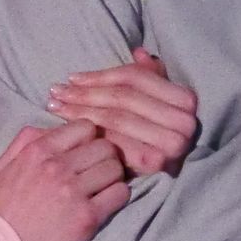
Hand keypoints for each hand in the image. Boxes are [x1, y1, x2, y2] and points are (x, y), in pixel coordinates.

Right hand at [0, 120, 128, 240]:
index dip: (89, 139)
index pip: (86, 127)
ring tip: (102, 188)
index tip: (85, 154)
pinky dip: (117, 197)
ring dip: (113, 178)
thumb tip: (52, 126)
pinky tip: (106, 203)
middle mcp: (57, 166)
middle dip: (105, 158)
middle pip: (105, 146)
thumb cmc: (5, 211)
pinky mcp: (87, 217)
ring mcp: (73, 191)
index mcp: (38, 151)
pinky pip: (120, 193)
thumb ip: (25, 141)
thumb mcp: (3, 168)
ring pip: (115, 168)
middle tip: (97, 172)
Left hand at [44, 49, 199, 176]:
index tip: (72, 78)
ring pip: (116, 118)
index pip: (134, 78)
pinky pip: (115, 142)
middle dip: (85, 93)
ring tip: (55, 105)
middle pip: (123, 98)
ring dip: (81, 110)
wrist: (167, 188)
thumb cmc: (151, 138)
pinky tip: (67, 130)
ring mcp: (173, 143)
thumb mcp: (154, 104)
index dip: (100, 75)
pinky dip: (90, 135)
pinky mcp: (156, 163)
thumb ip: (150, 78)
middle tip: (55, 92)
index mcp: (186, 99)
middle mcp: (185, 120)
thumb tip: (138, 52)